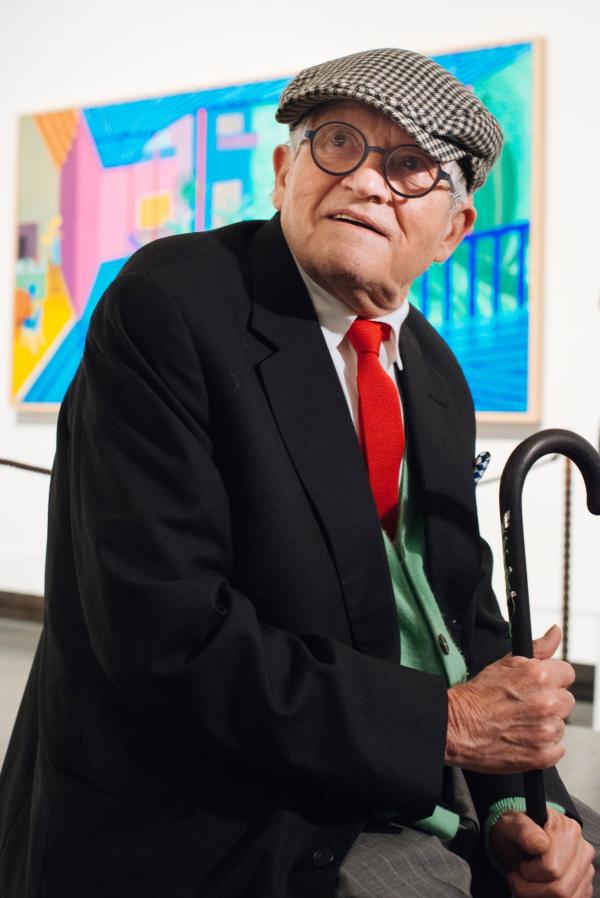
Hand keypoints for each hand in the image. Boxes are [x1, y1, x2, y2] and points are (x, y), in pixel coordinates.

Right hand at [445, 625, 574, 772]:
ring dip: (545, 723)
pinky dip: (542, 745)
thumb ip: (537, 649)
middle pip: (566, 700)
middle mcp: (546, 702)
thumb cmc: (475, 697)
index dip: (552, 678)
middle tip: (526, 704)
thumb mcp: (504, 664)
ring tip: (520, 721)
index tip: (540, 685)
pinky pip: (557, 748)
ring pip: (560, 724)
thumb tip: (555, 633)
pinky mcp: (542, 754)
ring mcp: (545, 730)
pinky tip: (522, 737)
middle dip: (550, 701)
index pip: (567, 673)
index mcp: (539, 676)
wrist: (456, 726)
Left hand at [491, 807, 594, 897]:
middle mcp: (582, 849)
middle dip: (531, 888)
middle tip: (518, 878)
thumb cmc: (516, 832)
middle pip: (560, 888)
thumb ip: (522, 829)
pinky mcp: (585, 884)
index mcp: (567, 829)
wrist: (519, 841)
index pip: (551, 868)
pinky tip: (538, 888)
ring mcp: (585, 868)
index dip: (529, 872)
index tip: (521, 864)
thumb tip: (540, 844)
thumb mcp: (510, 824)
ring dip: (539, 896)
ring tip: (526, 883)